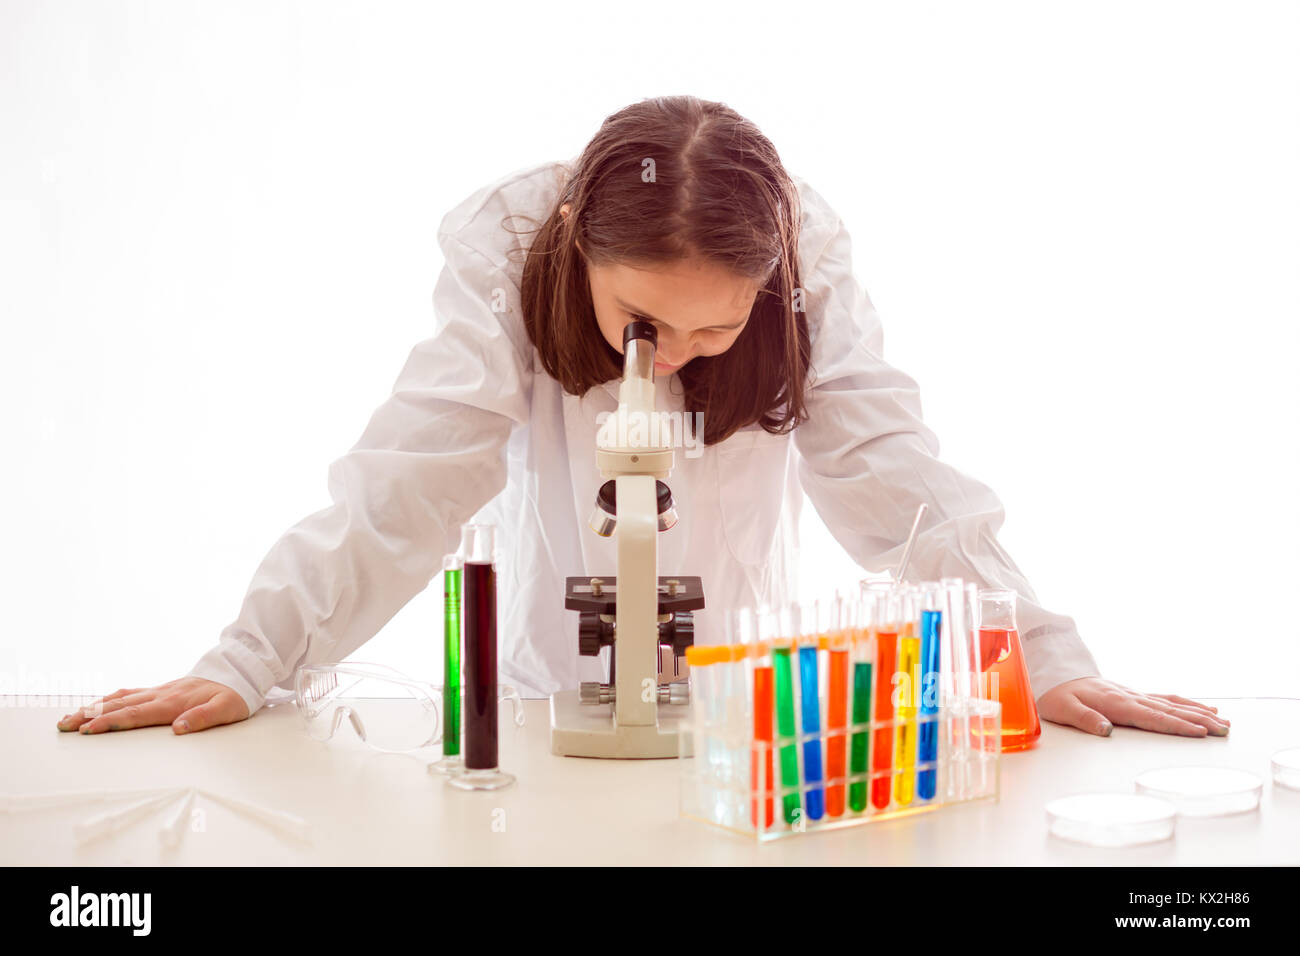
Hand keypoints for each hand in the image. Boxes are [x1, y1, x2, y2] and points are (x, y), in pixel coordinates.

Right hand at [55, 677, 250, 735]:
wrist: (240, 672)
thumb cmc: (234, 694)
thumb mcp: (227, 709)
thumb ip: (203, 718)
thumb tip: (179, 729)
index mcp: (174, 702)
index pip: (136, 714)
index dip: (111, 722)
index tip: (88, 730)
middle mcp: (162, 694)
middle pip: (119, 705)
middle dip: (90, 716)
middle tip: (65, 726)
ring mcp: (159, 690)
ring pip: (120, 698)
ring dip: (94, 707)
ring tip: (70, 717)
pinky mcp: (161, 690)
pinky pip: (130, 693)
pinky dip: (109, 698)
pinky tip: (98, 704)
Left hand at [1037, 677, 1228, 737]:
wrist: (1056, 674)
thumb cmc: (1057, 695)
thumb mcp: (1062, 709)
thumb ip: (1084, 719)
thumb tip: (1106, 731)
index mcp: (1116, 704)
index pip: (1153, 717)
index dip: (1177, 726)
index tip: (1200, 732)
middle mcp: (1131, 697)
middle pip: (1170, 711)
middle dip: (1199, 721)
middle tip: (1225, 731)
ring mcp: (1135, 695)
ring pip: (1173, 704)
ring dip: (1199, 712)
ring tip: (1224, 722)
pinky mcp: (1135, 695)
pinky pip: (1167, 699)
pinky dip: (1187, 704)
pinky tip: (1203, 708)